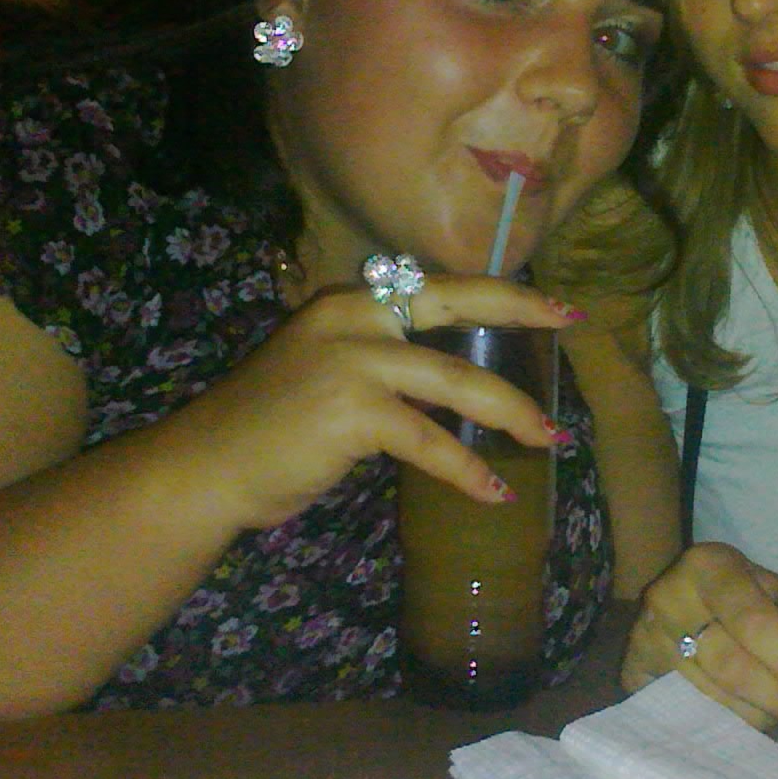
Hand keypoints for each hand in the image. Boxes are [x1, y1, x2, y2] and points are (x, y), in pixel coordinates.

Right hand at [165, 275, 575, 532]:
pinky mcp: (352, 411)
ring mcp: (353, 360)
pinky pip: (429, 442)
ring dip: (509, 411)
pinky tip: (493, 492)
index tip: (548, 302)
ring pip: (455, 380)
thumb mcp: (327, 372)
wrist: (206, 467)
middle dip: (521, 311)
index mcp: (351, 303)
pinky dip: (465, 470)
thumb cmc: (267, 430)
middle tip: (571, 323)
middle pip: (456, 304)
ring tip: (548, 437)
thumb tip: (448, 384)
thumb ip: (381, 364)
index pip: (438, 287)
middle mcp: (354, 316)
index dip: (499, 293)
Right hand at [623, 540, 777, 729]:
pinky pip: (684, 712)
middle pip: (731, 664)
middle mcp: (668, 596)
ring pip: (709, 695)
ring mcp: (644, 636)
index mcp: (708, 565)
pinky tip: (746, 724)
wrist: (676, 599)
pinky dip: (722, 724)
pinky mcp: (632, 670)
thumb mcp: (772, 588)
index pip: (756, 623)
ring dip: (757, 715)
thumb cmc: (737, 595)